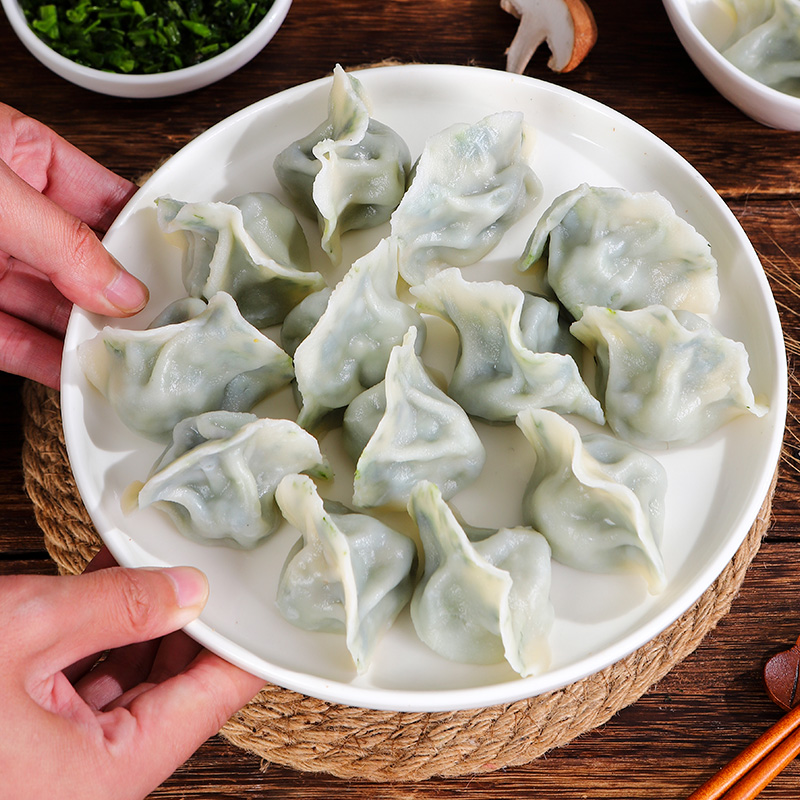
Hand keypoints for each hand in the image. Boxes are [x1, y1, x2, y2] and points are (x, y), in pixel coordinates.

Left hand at [0, 104, 148, 387]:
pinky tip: (82, 376)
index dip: (151, 235)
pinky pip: (16, 342)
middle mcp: (12, 217)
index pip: (110, 201)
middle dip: (125, 296)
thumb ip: (61, 242)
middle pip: (89, 262)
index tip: (188, 273)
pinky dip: (49, 363)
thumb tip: (122, 288)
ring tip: (134, 359)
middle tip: (170, 327)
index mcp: (25, 160)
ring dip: (92, 336)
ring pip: (56, 307)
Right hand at [0, 549, 265, 799]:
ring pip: (130, 684)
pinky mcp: (32, 742)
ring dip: (142, 622)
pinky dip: (99, 635)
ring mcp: (60, 763)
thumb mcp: (25, 631)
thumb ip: (116, 607)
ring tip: (154, 565)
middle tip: (208, 569)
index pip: (211, 700)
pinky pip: (86, 686)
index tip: (265, 605)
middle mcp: (90, 778)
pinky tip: (107, 584)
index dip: (243, 644)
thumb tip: (187, 591)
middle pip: (174, 692)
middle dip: (191, 623)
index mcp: (106, 773)